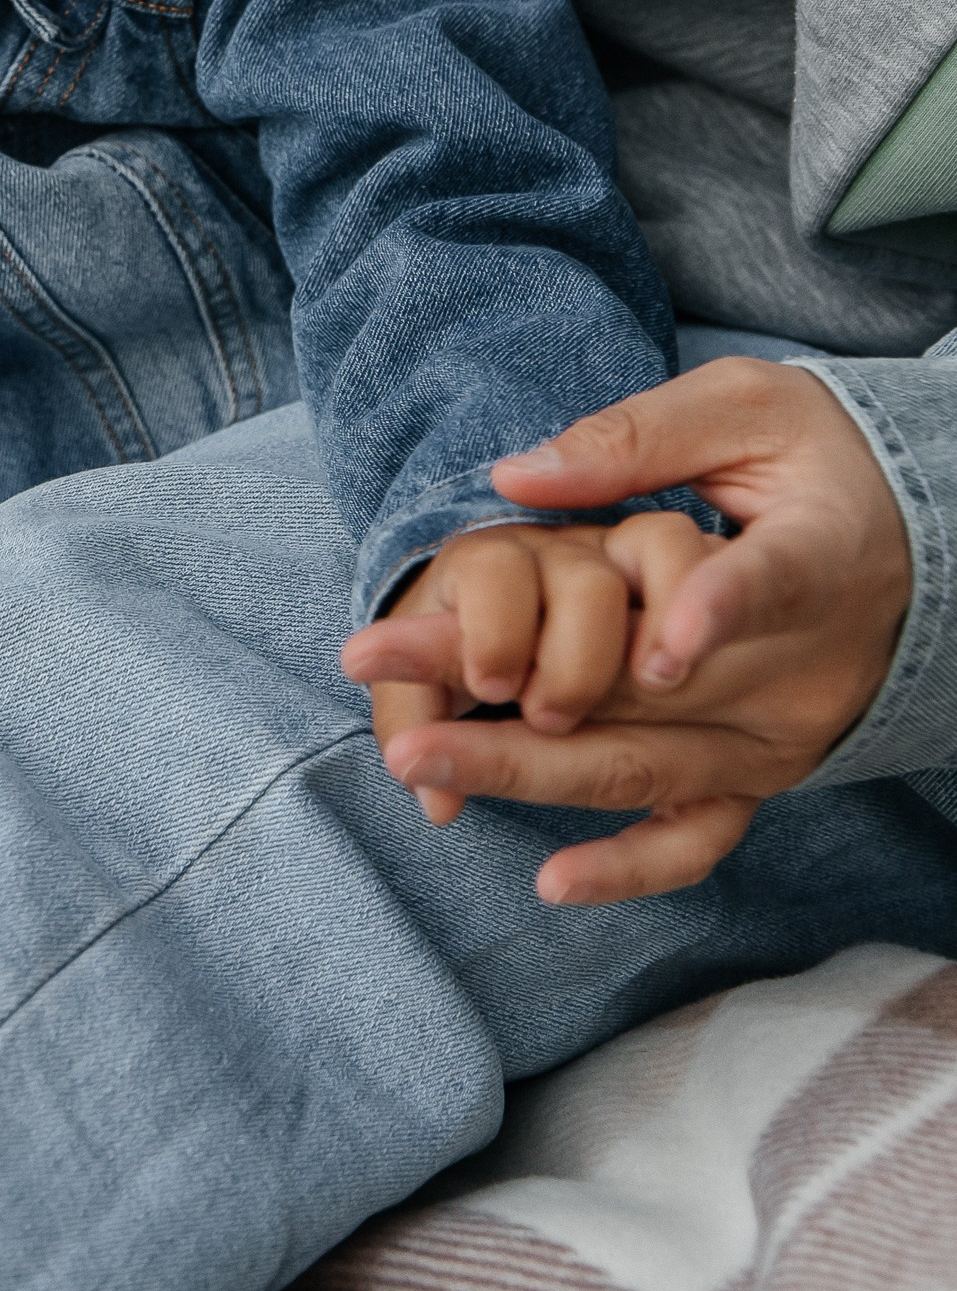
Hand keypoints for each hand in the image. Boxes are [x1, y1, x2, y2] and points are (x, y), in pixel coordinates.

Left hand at [340, 357, 911, 905]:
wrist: (910, 547)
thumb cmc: (818, 460)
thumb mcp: (745, 410)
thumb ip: (638, 438)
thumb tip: (517, 475)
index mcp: (817, 560)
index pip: (766, 587)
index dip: (712, 613)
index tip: (656, 647)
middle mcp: (800, 671)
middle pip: (649, 689)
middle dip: (513, 687)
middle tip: (385, 662)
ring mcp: (778, 738)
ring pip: (647, 768)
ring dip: (522, 767)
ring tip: (415, 752)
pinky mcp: (759, 777)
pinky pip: (697, 840)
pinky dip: (628, 867)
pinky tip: (550, 879)